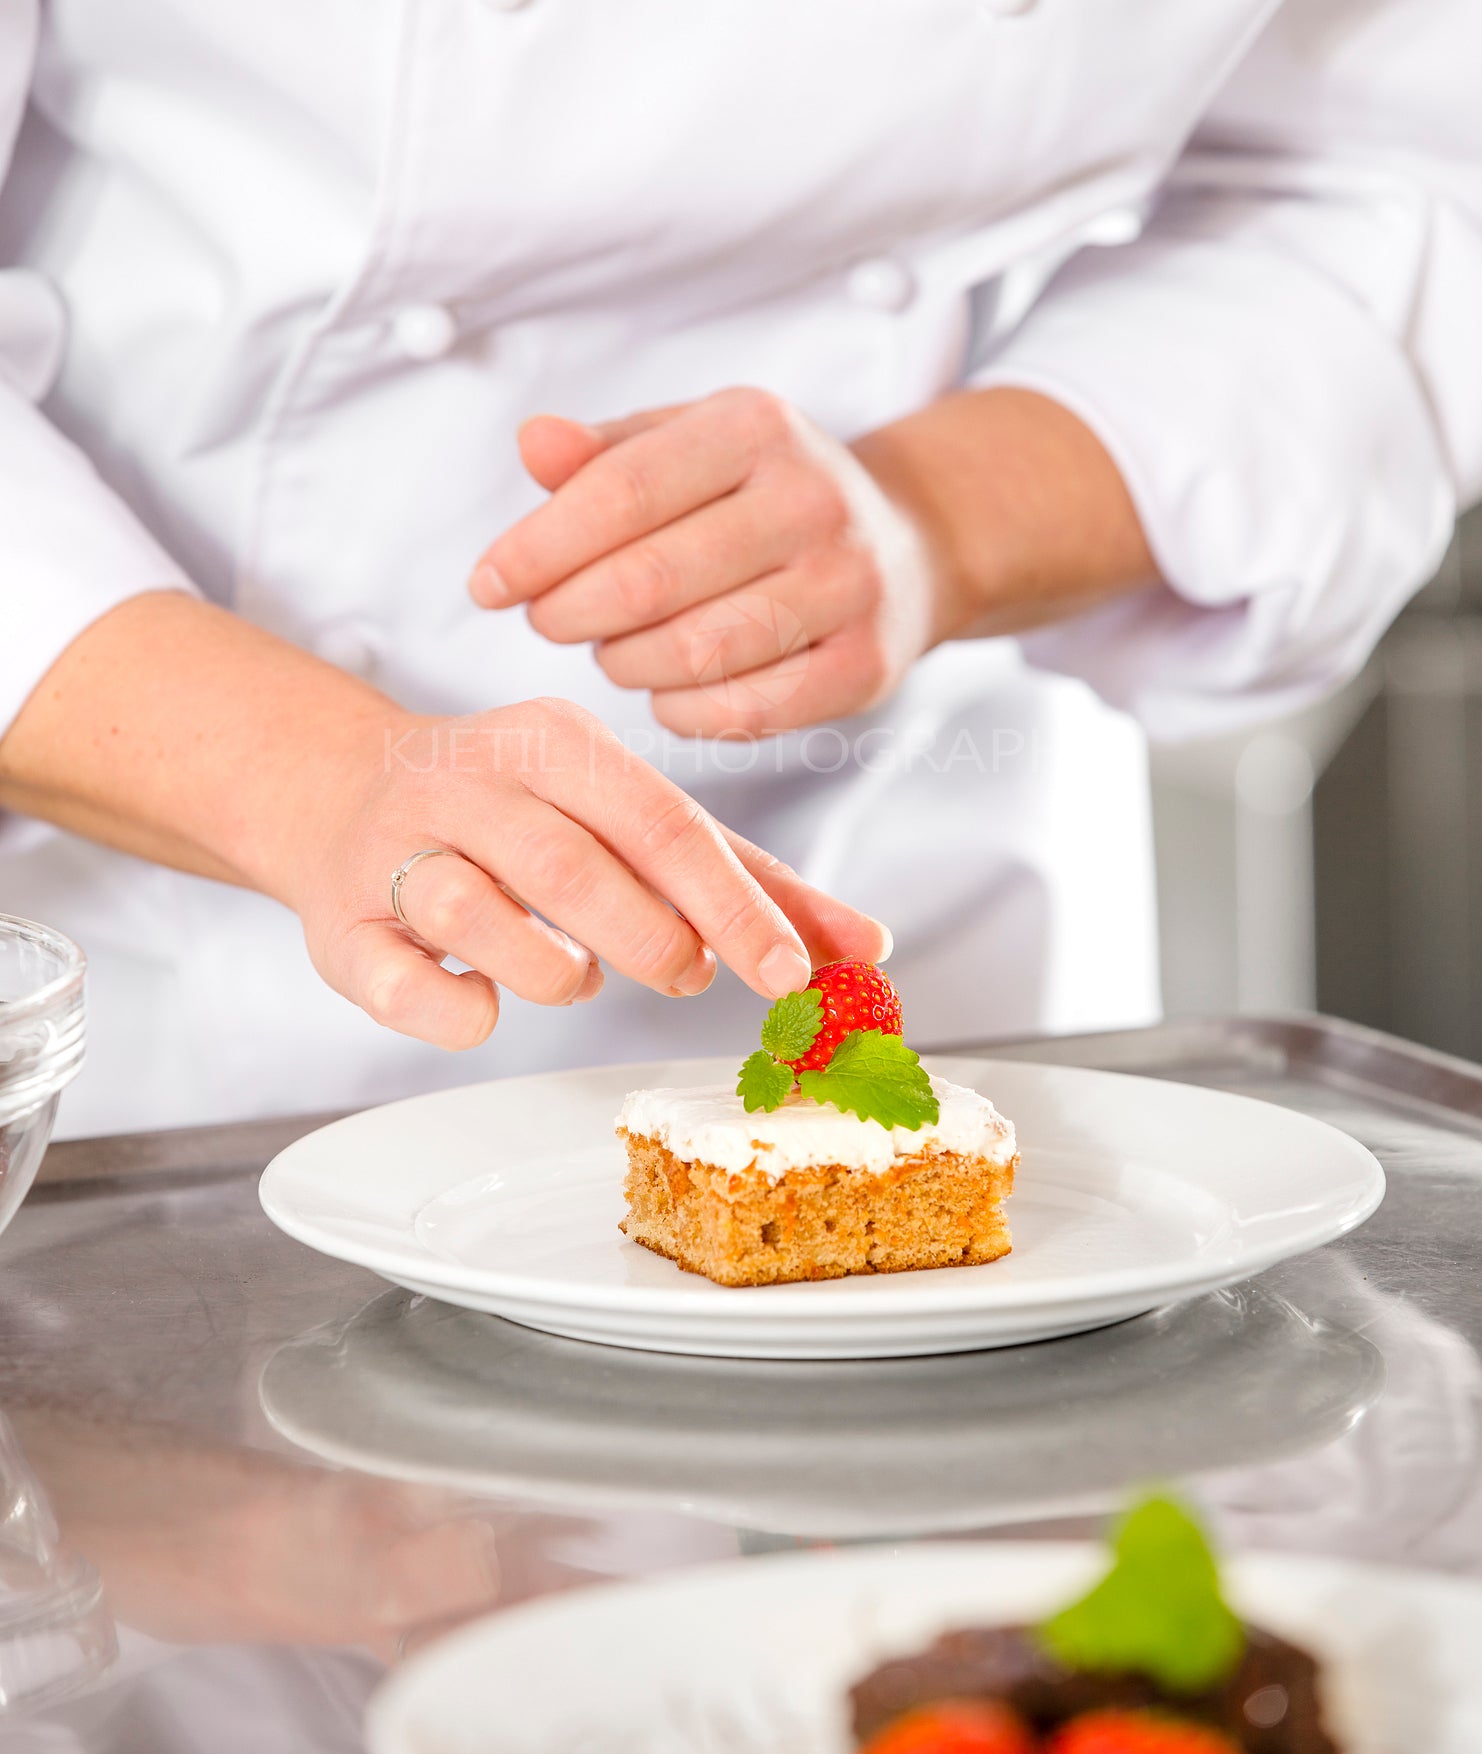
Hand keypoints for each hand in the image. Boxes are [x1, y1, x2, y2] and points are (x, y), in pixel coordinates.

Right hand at [0, 596, 888, 1052]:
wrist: (345, 794)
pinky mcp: (339, 924)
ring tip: (574, 970)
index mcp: (554, 741)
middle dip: (647, 941)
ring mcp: (394, 850)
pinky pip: (401, 987)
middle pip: (571, 868)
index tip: (787, 974)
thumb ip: (747, 881)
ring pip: (475, 918)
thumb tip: (870, 949)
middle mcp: (467, 779)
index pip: (662, 822)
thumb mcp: (634, 818)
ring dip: (552, 972)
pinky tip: (484, 997)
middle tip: (682, 975)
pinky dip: (459, 1011)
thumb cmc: (528, 817)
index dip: (732, 905)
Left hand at [469, 386, 1158, 736]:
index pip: (620, 490)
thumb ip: (602, 453)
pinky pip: (742, 711)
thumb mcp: (686, 445)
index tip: (486, 585)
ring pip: (692, 652)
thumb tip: (532, 442)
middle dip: (568, 612)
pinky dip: (680, 710)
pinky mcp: (866, 666)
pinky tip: (666, 690)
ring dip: (622, 663)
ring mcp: (848, 585)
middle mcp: (812, 499)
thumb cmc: (758, 495)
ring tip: (611, 648)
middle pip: (649, 578)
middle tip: (545, 620)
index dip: (537, 547)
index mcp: (755, 427)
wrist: (907, 542)